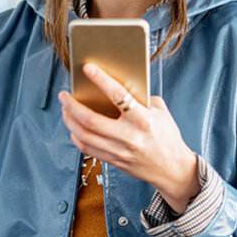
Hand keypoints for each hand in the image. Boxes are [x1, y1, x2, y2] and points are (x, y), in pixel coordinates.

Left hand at [58, 62, 200, 212]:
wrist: (172, 168)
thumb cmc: (167, 136)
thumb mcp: (159, 112)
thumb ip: (140, 98)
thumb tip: (117, 86)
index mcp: (143, 119)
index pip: (118, 95)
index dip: (101, 80)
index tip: (87, 68)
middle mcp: (129, 136)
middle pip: (91, 120)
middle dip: (72, 105)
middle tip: (64, 95)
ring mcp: (119, 151)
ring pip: (84, 136)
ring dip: (69, 120)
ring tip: (65, 109)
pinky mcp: (114, 161)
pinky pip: (87, 149)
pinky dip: (76, 136)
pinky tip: (74, 127)